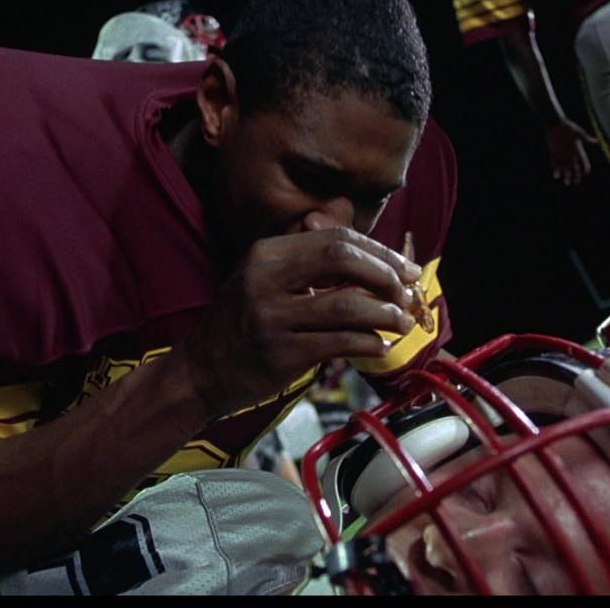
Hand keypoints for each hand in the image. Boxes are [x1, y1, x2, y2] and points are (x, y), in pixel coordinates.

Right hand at [181, 227, 419, 415]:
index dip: (379, 251)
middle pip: (342, 260)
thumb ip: (309, 258)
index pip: (335, 238)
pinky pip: (338, 343)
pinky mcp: (279, 354)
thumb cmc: (243, 323)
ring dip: (385, 313)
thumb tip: (364, 241)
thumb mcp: (266, 278)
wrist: (201, 371)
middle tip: (408, 292)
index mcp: (266, 254)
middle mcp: (264, 279)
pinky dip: (368, 343)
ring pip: (346, 306)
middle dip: (385, 274)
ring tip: (402, 322)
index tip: (406, 268)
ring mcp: (270, 318)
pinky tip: (380, 346)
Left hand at [545, 119, 596, 185]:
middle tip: (577, 182)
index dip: (586, 166)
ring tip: (567, 182)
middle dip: (576, 175)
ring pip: (565, 168)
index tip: (587, 172)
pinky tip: (557, 176)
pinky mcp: (554, 154)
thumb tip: (596, 141)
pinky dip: (556, 170)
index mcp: (577, 149)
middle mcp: (570, 153)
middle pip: (574, 167)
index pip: (583, 160)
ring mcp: (562, 154)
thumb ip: (586, 139)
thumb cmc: (568, 127)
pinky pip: (555, 164)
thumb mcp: (578, 133)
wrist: (555, 124)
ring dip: (566, 175)